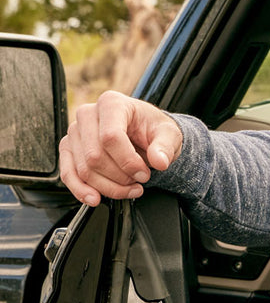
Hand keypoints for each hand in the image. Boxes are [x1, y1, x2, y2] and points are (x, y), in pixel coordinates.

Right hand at [59, 90, 182, 204]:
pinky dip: (81, 190)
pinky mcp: (69, 149)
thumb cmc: (153, 129)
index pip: (110, 137)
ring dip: (108, 187)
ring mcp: (75, 132)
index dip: (128, 162)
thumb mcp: (169, 134)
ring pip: (84, 169)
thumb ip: (165, 147)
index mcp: (111, 103)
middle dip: (120, 177)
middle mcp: (87, 114)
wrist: (144, 134)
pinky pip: (68, 173)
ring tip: (129, 189)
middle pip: (95, 156)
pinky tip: (95, 199)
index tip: (144, 175)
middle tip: (139, 182)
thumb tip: (160, 161)